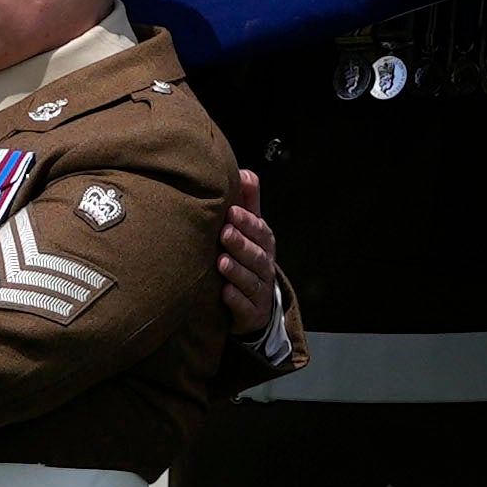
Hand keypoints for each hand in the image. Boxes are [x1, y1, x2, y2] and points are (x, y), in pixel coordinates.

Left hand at [209, 169, 303, 373]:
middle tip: (224, 232)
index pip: (260, 231)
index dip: (248, 222)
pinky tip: (225, 292)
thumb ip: (248, 203)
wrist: (256, 304)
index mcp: (265, 244)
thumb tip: (244, 172)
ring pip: (251, 280)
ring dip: (237, 271)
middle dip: (241, 243)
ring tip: (221, 262)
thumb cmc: (248, 257)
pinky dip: (236, 300)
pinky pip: (245, 307)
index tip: (231, 210)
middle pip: (257, 255)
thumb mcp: (251, 230)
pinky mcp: (251, 313)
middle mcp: (265, 267)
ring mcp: (260, 292)